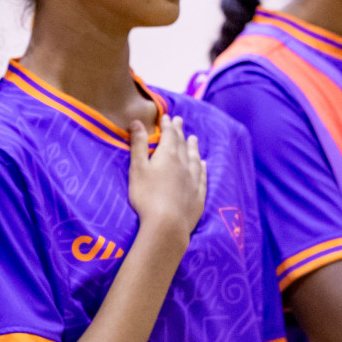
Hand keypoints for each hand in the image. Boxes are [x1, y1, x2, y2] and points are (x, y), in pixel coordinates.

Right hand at [127, 114, 207, 235]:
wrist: (167, 224)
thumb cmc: (147, 196)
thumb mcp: (137, 168)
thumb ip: (138, 145)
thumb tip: (137, 122)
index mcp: (168, 156)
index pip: (169, 136)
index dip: (168, 125)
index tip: (167, 117)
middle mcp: (184, 165)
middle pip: (182, 144)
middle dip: (180, 132)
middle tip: (180, 121)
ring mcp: (193, 180)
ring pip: (195, 159)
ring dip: (193, 147)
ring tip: (194, 139)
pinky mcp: (198, 195)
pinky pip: (202, 177)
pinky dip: (203, 168)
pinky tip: (204, 165)